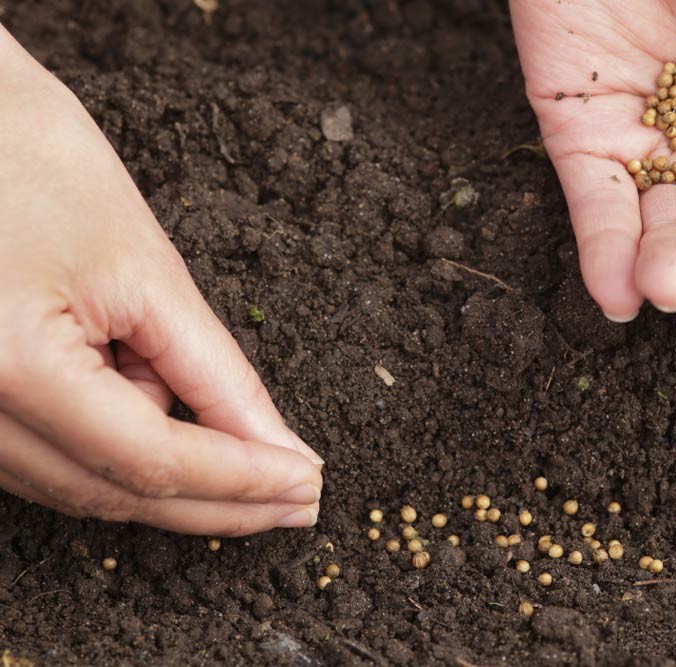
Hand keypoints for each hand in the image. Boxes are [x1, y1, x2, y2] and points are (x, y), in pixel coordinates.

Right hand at [0, 27, 323, 535]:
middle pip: (114, 492)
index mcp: (9, 368)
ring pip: (82, 486)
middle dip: (218, 502)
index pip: (149, 459)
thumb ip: (213, 373)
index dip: (240, 481)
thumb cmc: (31, 157)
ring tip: (252, 456)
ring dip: (175, 479)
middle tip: (297, 503)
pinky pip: (51, 457)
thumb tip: (276, 446)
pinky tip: (179, 424)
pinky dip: (124, 451)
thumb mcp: (143, 267)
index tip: (308, 487)